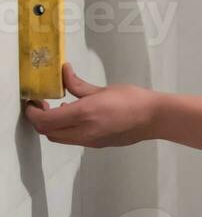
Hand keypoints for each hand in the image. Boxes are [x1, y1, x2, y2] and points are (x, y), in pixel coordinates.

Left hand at [24, 63, 159, 147]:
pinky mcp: (96, 145)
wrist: (154, 118)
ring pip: (58, 138)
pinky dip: (65, 129)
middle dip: (39, 119)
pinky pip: (72, 139)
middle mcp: (84, 132)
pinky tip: (76, 115)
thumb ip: (78, 84)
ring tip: (60, 108)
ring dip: (52, 125)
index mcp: (84, 114)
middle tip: (43, 103)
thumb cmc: (132, 99)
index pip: (45, 120)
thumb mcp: (102, 89)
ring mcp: (89, 141)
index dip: (33, 112)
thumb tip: (64, 71)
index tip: (34, 100)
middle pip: (48, 132)